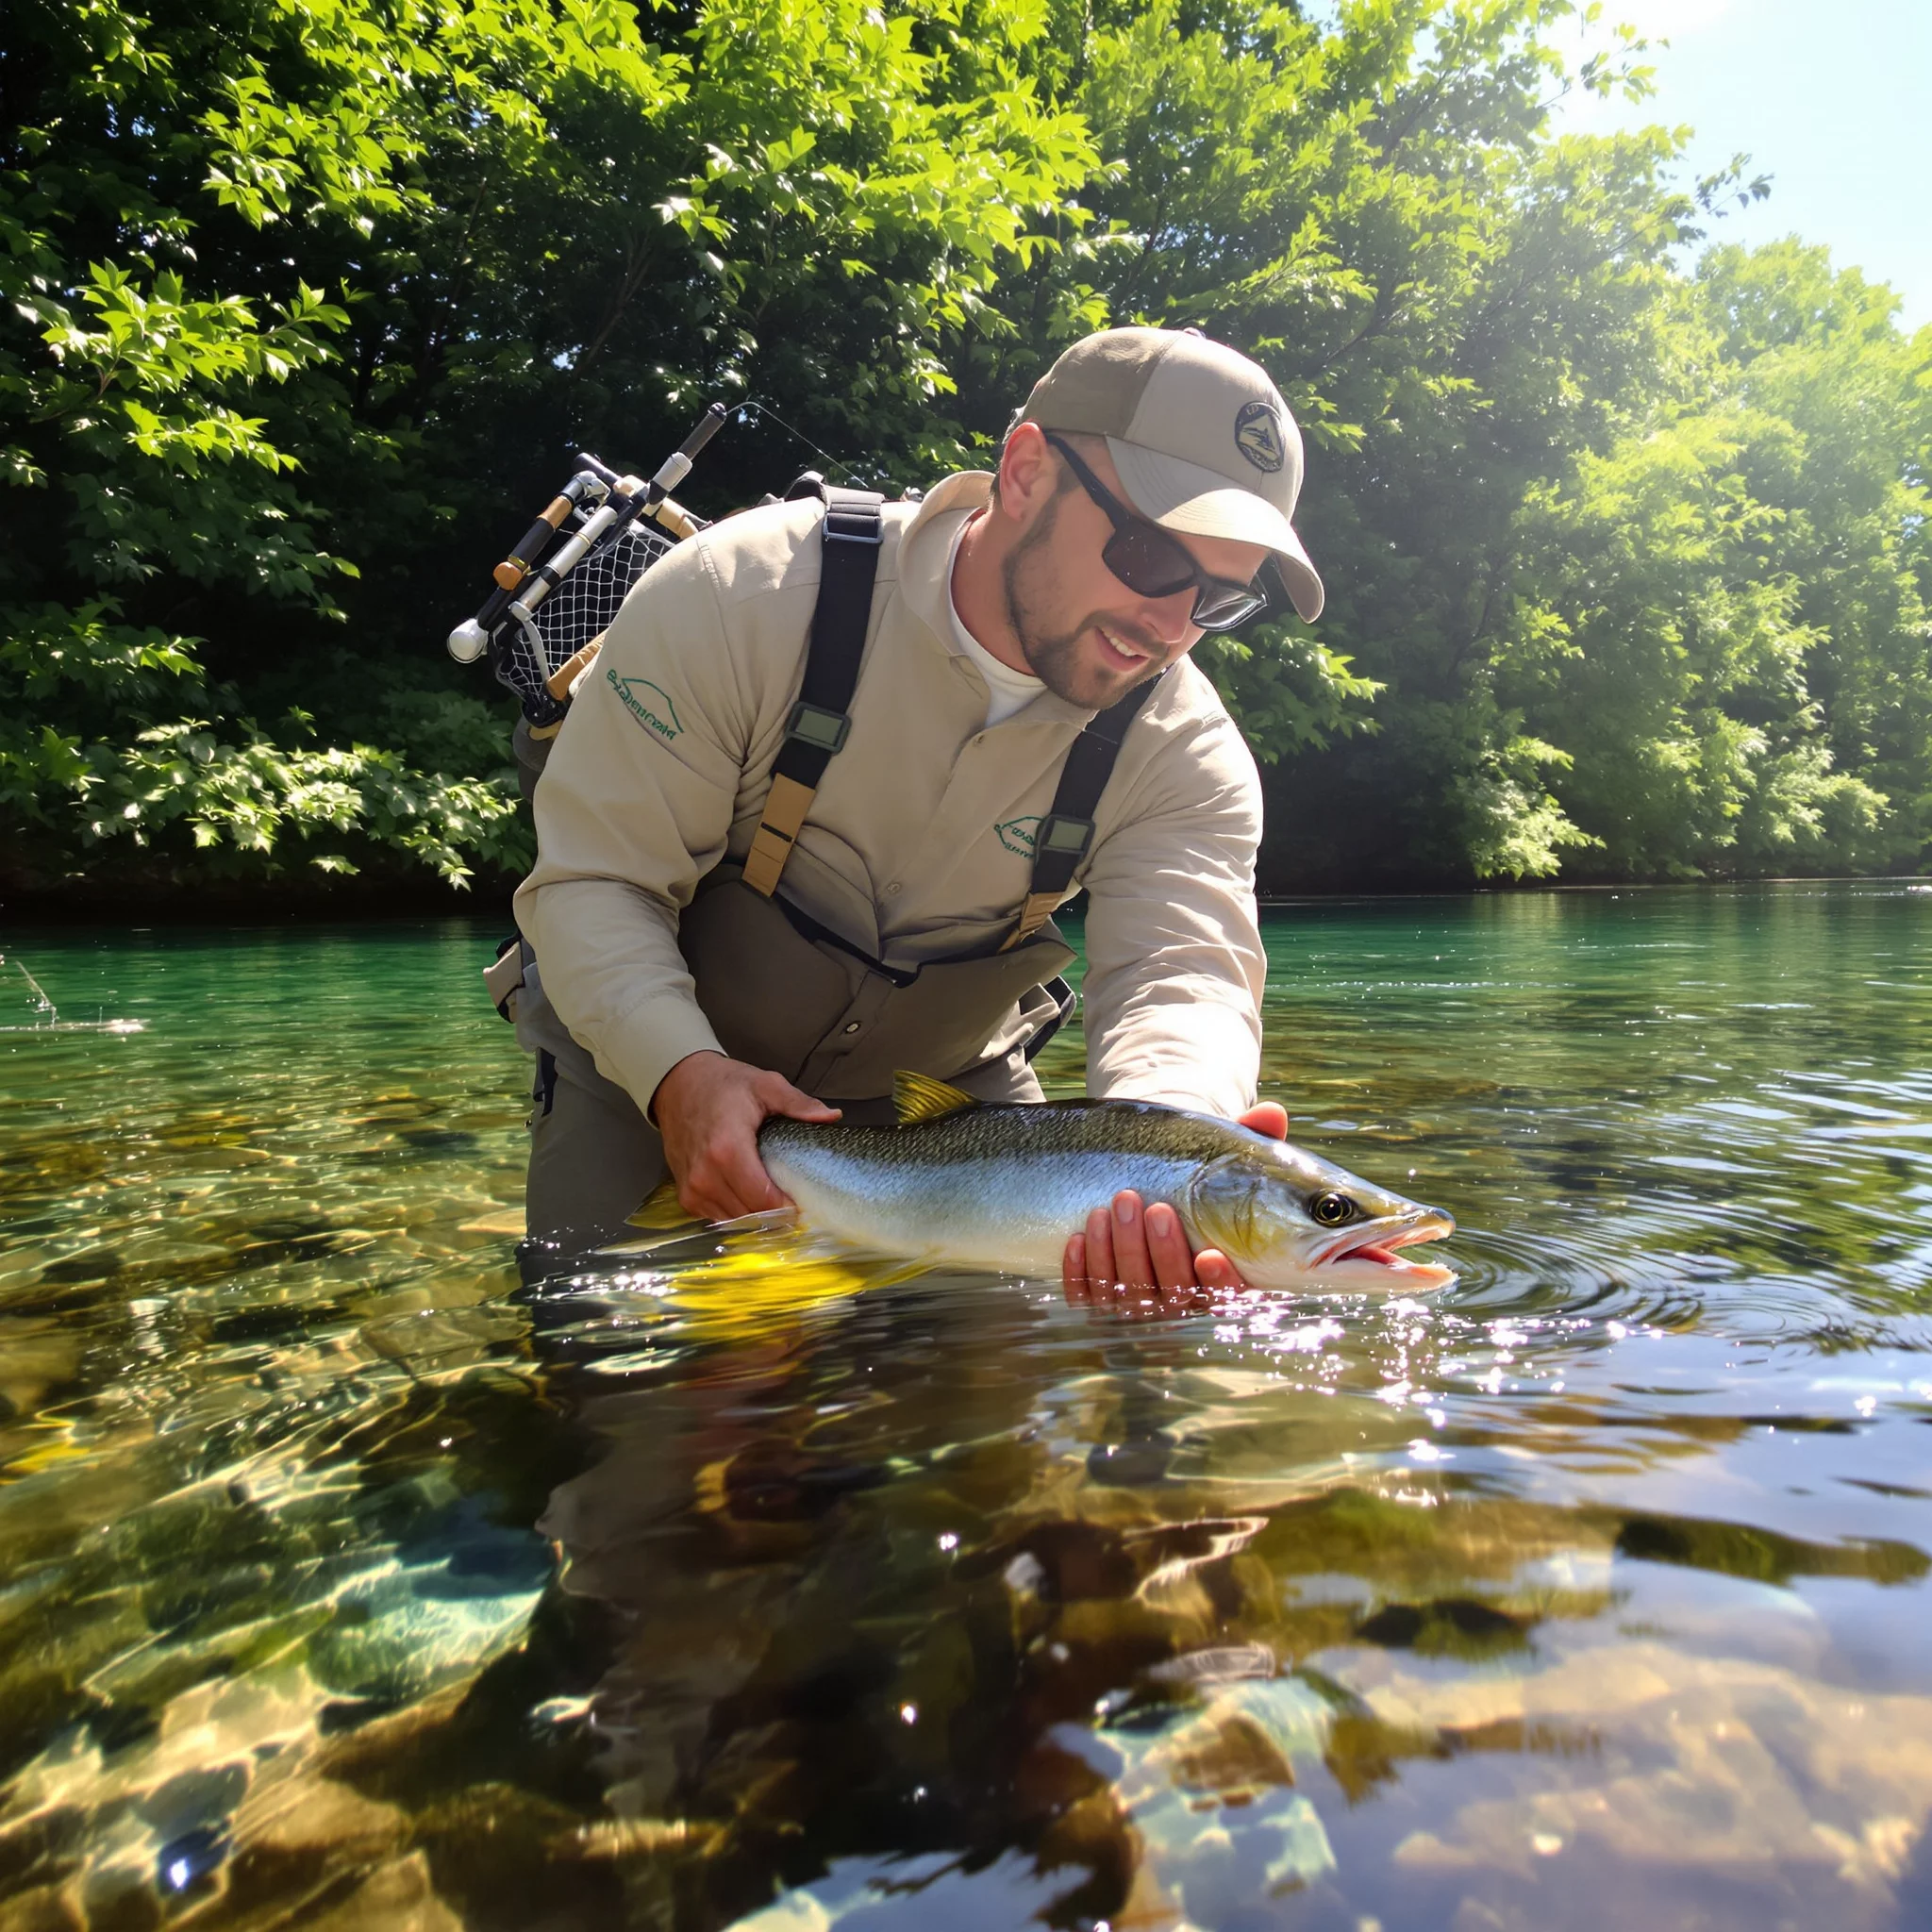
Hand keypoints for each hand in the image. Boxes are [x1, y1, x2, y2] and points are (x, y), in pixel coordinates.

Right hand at [652, 1051, 840, 1220]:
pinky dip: (737, 1213)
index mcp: (727, 1149)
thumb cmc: (722, 1085)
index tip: (805, 1202)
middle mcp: (705, 1176)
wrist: (677, 1085)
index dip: (788, 1208)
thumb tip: (832, 1116)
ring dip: (756, 1217)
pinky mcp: (685, 1197)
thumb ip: (798, 1103)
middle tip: (795, 1203)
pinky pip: (717, 1218)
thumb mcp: (764, 1085)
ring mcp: (692, 1189)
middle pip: (751, 1215)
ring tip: (774, 1201)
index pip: (763, 1199)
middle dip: (776, 1214)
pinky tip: (749, 1198)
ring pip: (735, 1222)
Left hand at [1062, 1102, 1288, 1311]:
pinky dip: (1080, 1270)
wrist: (1140, 1181)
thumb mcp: (1219, 1155)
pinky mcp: (1098, 1295)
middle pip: (1173, 1294)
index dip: (1219, 1284)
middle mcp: (1180, 1297)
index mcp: (1219, 1273)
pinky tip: (1078, 1237)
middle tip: (1152, 1207)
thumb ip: (1250, 1138)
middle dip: (1162, 1252)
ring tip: (1107, 1208)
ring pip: (1127, 1294)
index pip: (1226, 1297)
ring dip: (1117, 1254)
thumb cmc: (1190, 1174)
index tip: (1208, 1254)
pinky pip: (1087, 1296)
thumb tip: (1273, 1114)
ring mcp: (1137, 1300)